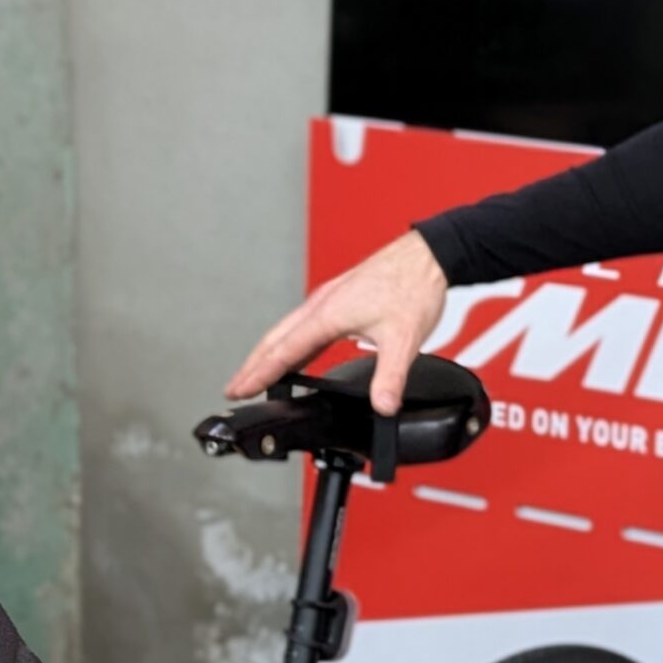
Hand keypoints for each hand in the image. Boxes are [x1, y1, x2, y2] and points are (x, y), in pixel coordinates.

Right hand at [225, 230, 448, 416]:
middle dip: (253, 366)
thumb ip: (390, 376)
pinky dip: (291, 342)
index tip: (238, 390)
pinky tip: (296, 353)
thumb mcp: (404, 338)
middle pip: (275, 339)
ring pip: (287, 330)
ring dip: (268, 353)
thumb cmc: (413, 286)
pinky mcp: (340, 299)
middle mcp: (321, 305)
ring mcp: (329, 300)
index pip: (283, 351)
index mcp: (327, 314)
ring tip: (256, 374)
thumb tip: (382, 406)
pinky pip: (304, 325)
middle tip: (234, 388)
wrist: (428, 256)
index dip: (259, 374)